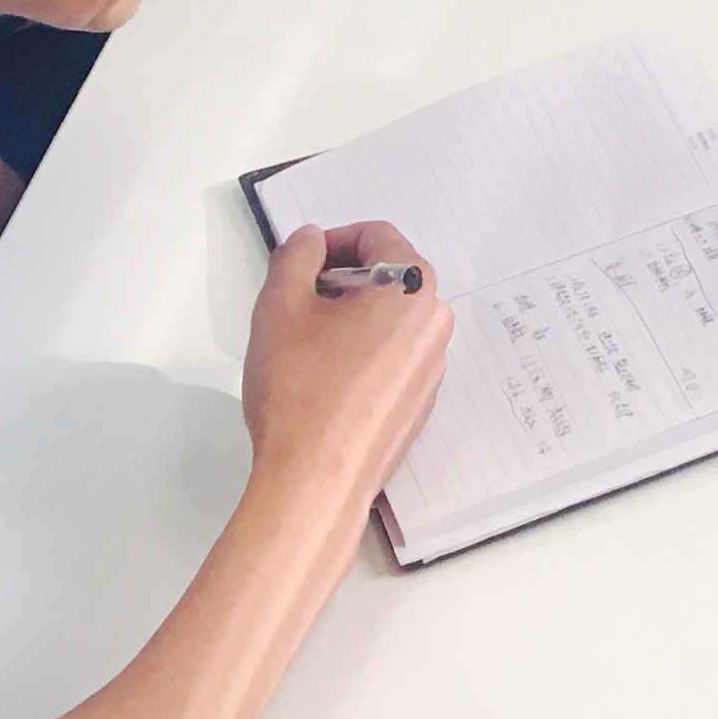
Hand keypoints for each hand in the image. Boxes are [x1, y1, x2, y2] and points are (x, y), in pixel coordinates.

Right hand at [242, 221, 451, 513]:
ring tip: (305, 348)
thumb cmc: (299, 389)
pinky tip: (324, 385)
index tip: (298, 267)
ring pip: (389, 320)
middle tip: (295, 307)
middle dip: (339, 282)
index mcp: (413, 289)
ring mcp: (432, 367)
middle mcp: (436, 323)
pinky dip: (361, 356)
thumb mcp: (281, 306)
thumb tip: (312, 240)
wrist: (316, 482)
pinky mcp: (419, 404)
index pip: (377, 236)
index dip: (331, 241)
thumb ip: (295, 257)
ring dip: (349, 320)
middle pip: (388, 277)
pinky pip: (393, 359)